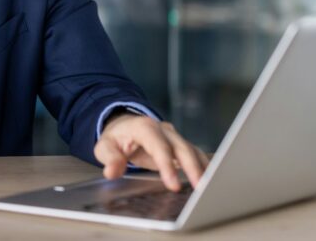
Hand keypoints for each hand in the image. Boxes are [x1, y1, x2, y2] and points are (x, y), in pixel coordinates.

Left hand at [94, 113, 208, 191]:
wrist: (125, 126)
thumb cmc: (116, 138)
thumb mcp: (105, 146)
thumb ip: (109, 158)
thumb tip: (112, 172)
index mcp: (144, 128)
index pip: (159, 146)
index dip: (167, 165)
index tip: (173, 185)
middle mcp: (163, 130)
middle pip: (182, 147)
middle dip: (192, 168)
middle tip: (200, 188)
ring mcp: (174, 137)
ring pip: (192, 151)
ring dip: (202, 169)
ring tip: (210, 188)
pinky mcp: (180, 146)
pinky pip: (196, 155)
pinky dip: (204, 167)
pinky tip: (210, 181)